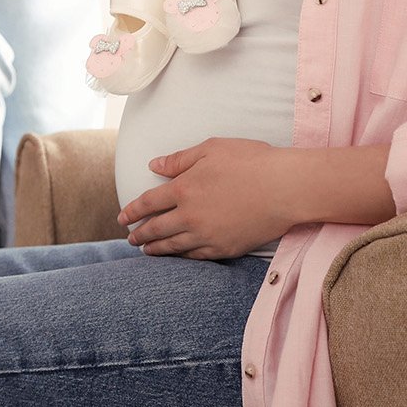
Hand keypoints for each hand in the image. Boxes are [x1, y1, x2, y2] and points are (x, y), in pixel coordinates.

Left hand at [120, 138, 299, 259]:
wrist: (285, 188)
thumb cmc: (250, 162)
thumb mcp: (211, 149)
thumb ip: (179, 159)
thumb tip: (153, 165)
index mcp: (184, 189)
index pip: (148, 203)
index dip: (132, 211)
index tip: (122, 218)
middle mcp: (190, 216)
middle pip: (156, 229)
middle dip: (139, 234)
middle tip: (129, 238)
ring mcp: (207, 235)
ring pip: (173, 246)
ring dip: (156, 249)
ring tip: (146, 250)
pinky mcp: (225, 249)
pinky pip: (195, 257)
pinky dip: (181, 258)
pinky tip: (176, 256)